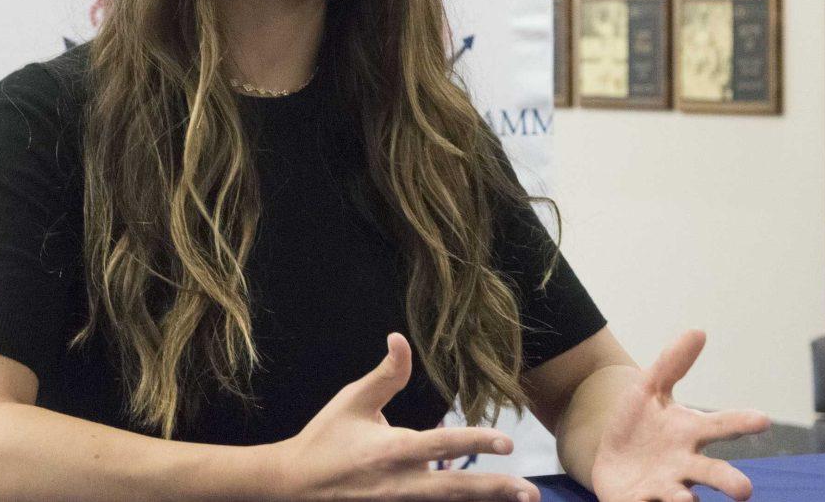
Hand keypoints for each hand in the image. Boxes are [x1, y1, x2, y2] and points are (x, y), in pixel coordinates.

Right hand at [272, 331, 541, 501]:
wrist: (294, 486)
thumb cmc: (325, 437)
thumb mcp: (353, 400)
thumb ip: (386, 374)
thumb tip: (400, 337)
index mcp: (390, 450)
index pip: (442, 444)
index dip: (476, 442)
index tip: (508, 443)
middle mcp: (399, 484)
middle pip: (455, 489)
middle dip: (494, 491)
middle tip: (530, 492)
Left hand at [590, 330, 770, 501]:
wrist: (609, 456)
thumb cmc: (640, 424)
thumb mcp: (649, 388)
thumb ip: (672, 363)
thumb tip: (698, 331)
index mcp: (690, 433)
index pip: (721, 425)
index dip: (742, 422)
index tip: (763, 419)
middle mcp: (685, 464)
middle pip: (712, 473)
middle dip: (728, 481)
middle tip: (744, 489)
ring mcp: (665, 486)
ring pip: (682, 498)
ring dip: (685, 500)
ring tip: (687, 501)